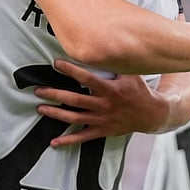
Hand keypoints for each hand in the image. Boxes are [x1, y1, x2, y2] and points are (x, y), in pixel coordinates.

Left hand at [35, 60, 170, 146]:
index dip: (71, 70)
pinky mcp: (102, 131)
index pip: (87, 79)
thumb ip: (117, 63)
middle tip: (38, 90)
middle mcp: (104, 106)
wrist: (151, 114)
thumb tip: (104, 46)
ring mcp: (102, 120)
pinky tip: (54, 142)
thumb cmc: (139, 90)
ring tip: (40, 108)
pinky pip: (82, 137)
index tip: (56, 63)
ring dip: (56, 114)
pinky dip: (68, 140)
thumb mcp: (132, 74)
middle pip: (75, 100)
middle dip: (55, 94)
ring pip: (75, 118)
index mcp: (110, 90)